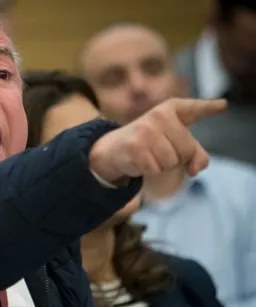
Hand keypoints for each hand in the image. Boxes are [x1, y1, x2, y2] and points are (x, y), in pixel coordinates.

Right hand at [89, 98, 226, 183]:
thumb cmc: (148, 143)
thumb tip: (196, 170)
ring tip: (148, 155)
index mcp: (171, 109)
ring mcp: (146, 130)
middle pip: (187, 150)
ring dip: (161, 166)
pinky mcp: (136, 147)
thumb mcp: (173, 142)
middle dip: (176, 158)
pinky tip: (139, 161)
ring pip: (172, 162)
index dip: (209, 108)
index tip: (223, 106)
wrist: (112, 149)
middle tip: (158, 150)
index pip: (193, 109)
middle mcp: (159, 116)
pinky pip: (156, 169)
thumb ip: (195, 154)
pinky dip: (149, 171)